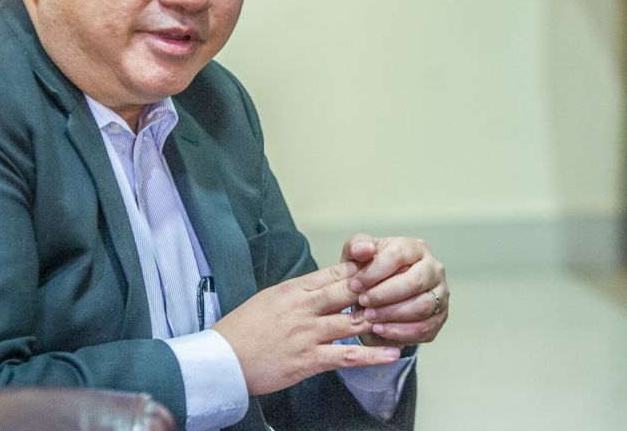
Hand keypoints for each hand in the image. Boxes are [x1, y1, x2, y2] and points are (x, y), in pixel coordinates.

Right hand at [212, 260, 403, 394]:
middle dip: (376, 289)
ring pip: (353, 321)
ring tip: (404, 317)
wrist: (222, 359)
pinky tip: (392, 352)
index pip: (334, 273)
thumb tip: (319, 287)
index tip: (382, 266)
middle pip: (349, 292)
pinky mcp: (309, 359)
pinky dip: (373, 355)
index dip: (362, 270)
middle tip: (401, 287)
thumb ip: (297, 293)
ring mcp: (308, 333)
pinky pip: (347, 356)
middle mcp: (303, 307)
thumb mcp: (269, 298)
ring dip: (380, 319)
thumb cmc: (243, 329)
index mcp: (293, 289)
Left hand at [341, 234, 448, 347]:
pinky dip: (399, 331)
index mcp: (415, 248)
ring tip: (369, 316)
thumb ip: (356, 247)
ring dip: (392, 314)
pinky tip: (379, 330)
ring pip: (422, 306)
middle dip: (385, 294)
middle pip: (415, 281)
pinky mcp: (439, 318)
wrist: (379, 296)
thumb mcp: (357, 255)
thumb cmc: (369, 271)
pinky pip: (424, 328)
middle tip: (363, 302)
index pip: (398, 255)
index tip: (355, 284)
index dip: (375, 271)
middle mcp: (433, 269)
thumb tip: (363, 250)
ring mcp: (440, 294)